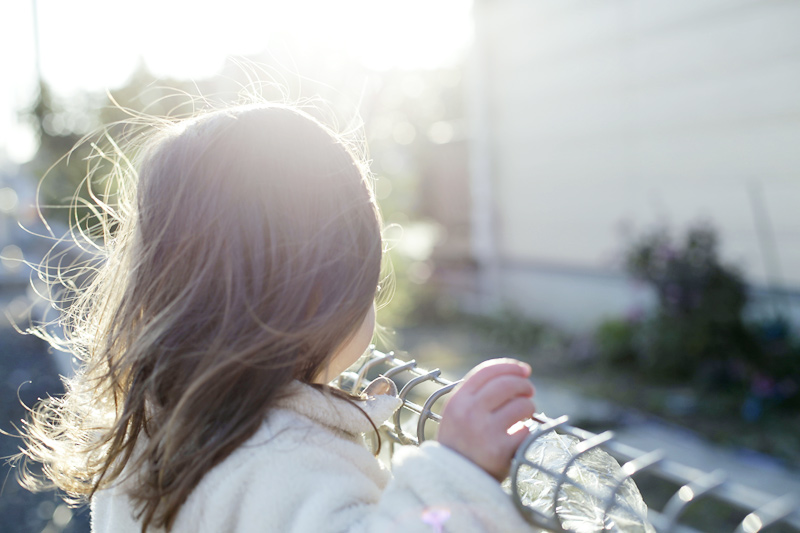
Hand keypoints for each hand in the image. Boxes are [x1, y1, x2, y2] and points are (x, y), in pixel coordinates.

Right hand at [437, 359, 535, 480]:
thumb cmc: (460, 443)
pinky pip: (525, 431)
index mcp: (457, 400)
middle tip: (529, 391)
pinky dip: (526, 432)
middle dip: (524, 385)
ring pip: (521, 406)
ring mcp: (484, 432)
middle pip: (507, 384)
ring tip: (525, 414)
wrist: (451, 482)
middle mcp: (469, 412)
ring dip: (529, 407)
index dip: (510, 366)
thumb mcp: (457, 413)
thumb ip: (477, 393)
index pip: (487, 371)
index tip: (524, 370)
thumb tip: (515, 373)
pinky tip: (518, 436)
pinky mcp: (500, 451)